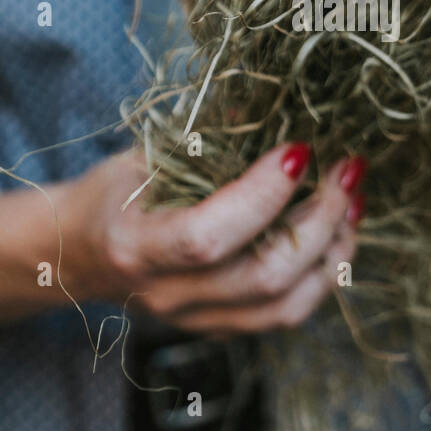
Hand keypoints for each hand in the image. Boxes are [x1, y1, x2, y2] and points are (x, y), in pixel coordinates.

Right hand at [72, 143, 365, 334]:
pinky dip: (322, 274)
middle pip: (264, 276)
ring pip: (286, 305)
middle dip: (320, 218)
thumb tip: (277, 100)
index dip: (263, 195)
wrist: (78, 254)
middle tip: (346, 170)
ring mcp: (196, 320)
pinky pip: (286, 315)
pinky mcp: (221, 329)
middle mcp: (166, 295)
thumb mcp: (144, 155)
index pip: (208, 236)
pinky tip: (336, 232)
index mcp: (135, 246)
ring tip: (352, 201)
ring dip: (333, 249)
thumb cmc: (115, 193)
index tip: (299, 148)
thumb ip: (206, 137)